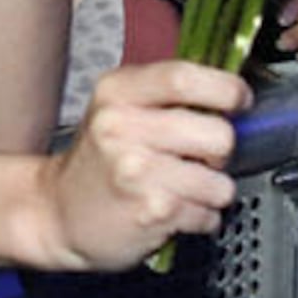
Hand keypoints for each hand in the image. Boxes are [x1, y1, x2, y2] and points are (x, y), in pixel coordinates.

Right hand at [38, 60, 246, 267]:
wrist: (56, 214)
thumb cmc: (98, 163)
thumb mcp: (116, 111)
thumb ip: (164, 96)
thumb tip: (230, 90)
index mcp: (118, 93)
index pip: (184, 78)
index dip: (226, 89)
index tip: (240, 100)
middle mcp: (123, 127)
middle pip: (217, 133)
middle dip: (222, 153)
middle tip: (202, 157)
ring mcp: (136, 171)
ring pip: (220, 181)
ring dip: (212, 192)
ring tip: (183, 189)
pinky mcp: (151, 211)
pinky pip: (208, 214)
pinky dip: (200, 219)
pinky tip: (173, 212)